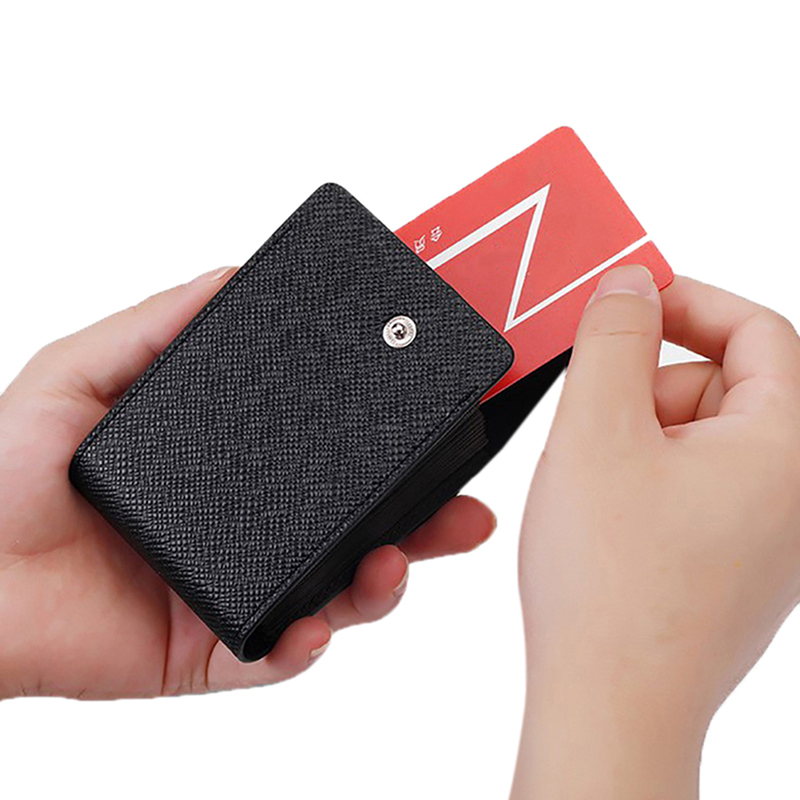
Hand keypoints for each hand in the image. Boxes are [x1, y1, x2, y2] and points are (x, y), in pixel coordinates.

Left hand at [0, 267, 495, 699]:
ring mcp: (236, 592)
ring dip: (381, 585)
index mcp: (233, 472)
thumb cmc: (6, 472)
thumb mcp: (84, 373)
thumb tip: (230, 276)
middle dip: (420, 526)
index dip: (385, 452)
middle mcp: (247, 531)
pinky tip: (310, 624)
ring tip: (390, 564)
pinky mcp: (210, 651)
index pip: (327, 460)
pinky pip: (275, 656)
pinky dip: (303, 646)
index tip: (431, 430)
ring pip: (335, 596)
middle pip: (354, 531)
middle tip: (462, 512)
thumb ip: (160, 326)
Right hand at [512, 266, 799, 798]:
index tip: (630, 305)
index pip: (760, 331)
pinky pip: (690, 485)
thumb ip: (614, 338)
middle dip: (650, 384)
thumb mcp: (596, 431)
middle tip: (594, 419)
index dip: (689, 303)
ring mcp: (764, 534)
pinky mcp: (728, 562)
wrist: (607, 706)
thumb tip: (631, 284)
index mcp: (786, 451)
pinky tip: (605, 516)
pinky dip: (643, 477)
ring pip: (700, 438)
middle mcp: (792, 494)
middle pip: (724, 386)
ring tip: (592, 482)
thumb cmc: (610, 588)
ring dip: (639, 435)